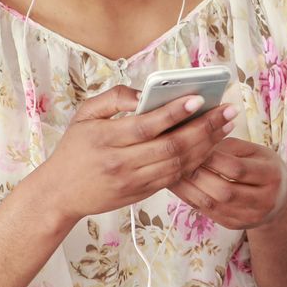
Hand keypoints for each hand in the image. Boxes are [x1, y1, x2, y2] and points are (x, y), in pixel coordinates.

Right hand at [29, 85, 237, 224]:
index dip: (175, 112)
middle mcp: (121, 162)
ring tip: (226, 126)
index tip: (199, 98)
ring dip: (207, 145)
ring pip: (179, 164)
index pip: (148, 125)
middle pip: (172, 146)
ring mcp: (133, 181)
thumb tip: (145, 92)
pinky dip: (196, 162)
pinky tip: (211, 146)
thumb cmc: (74, 149)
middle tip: (228, 111)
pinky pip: (175, 178)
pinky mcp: (141, 194)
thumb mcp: (84, 115)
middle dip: (205, 128)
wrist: (59, 194)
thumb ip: (114, 98)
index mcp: (106, 139)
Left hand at [169, 137, 286, 230]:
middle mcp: (265, 200)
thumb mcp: (255, 151)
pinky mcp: (236, 225)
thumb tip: (197, 143)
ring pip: (213, 205)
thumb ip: (229, 147)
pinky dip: (190, 199)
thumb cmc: (263, 167)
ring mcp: (250, 217)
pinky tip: (179, 187)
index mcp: (272, 175)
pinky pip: (208, 213)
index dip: (212, 158)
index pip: (236, 169)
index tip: (192, 145)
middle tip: (176, 160)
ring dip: (189, 189)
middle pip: (224, 190)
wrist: (279, 199)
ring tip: (173, 173)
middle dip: (197, 175)